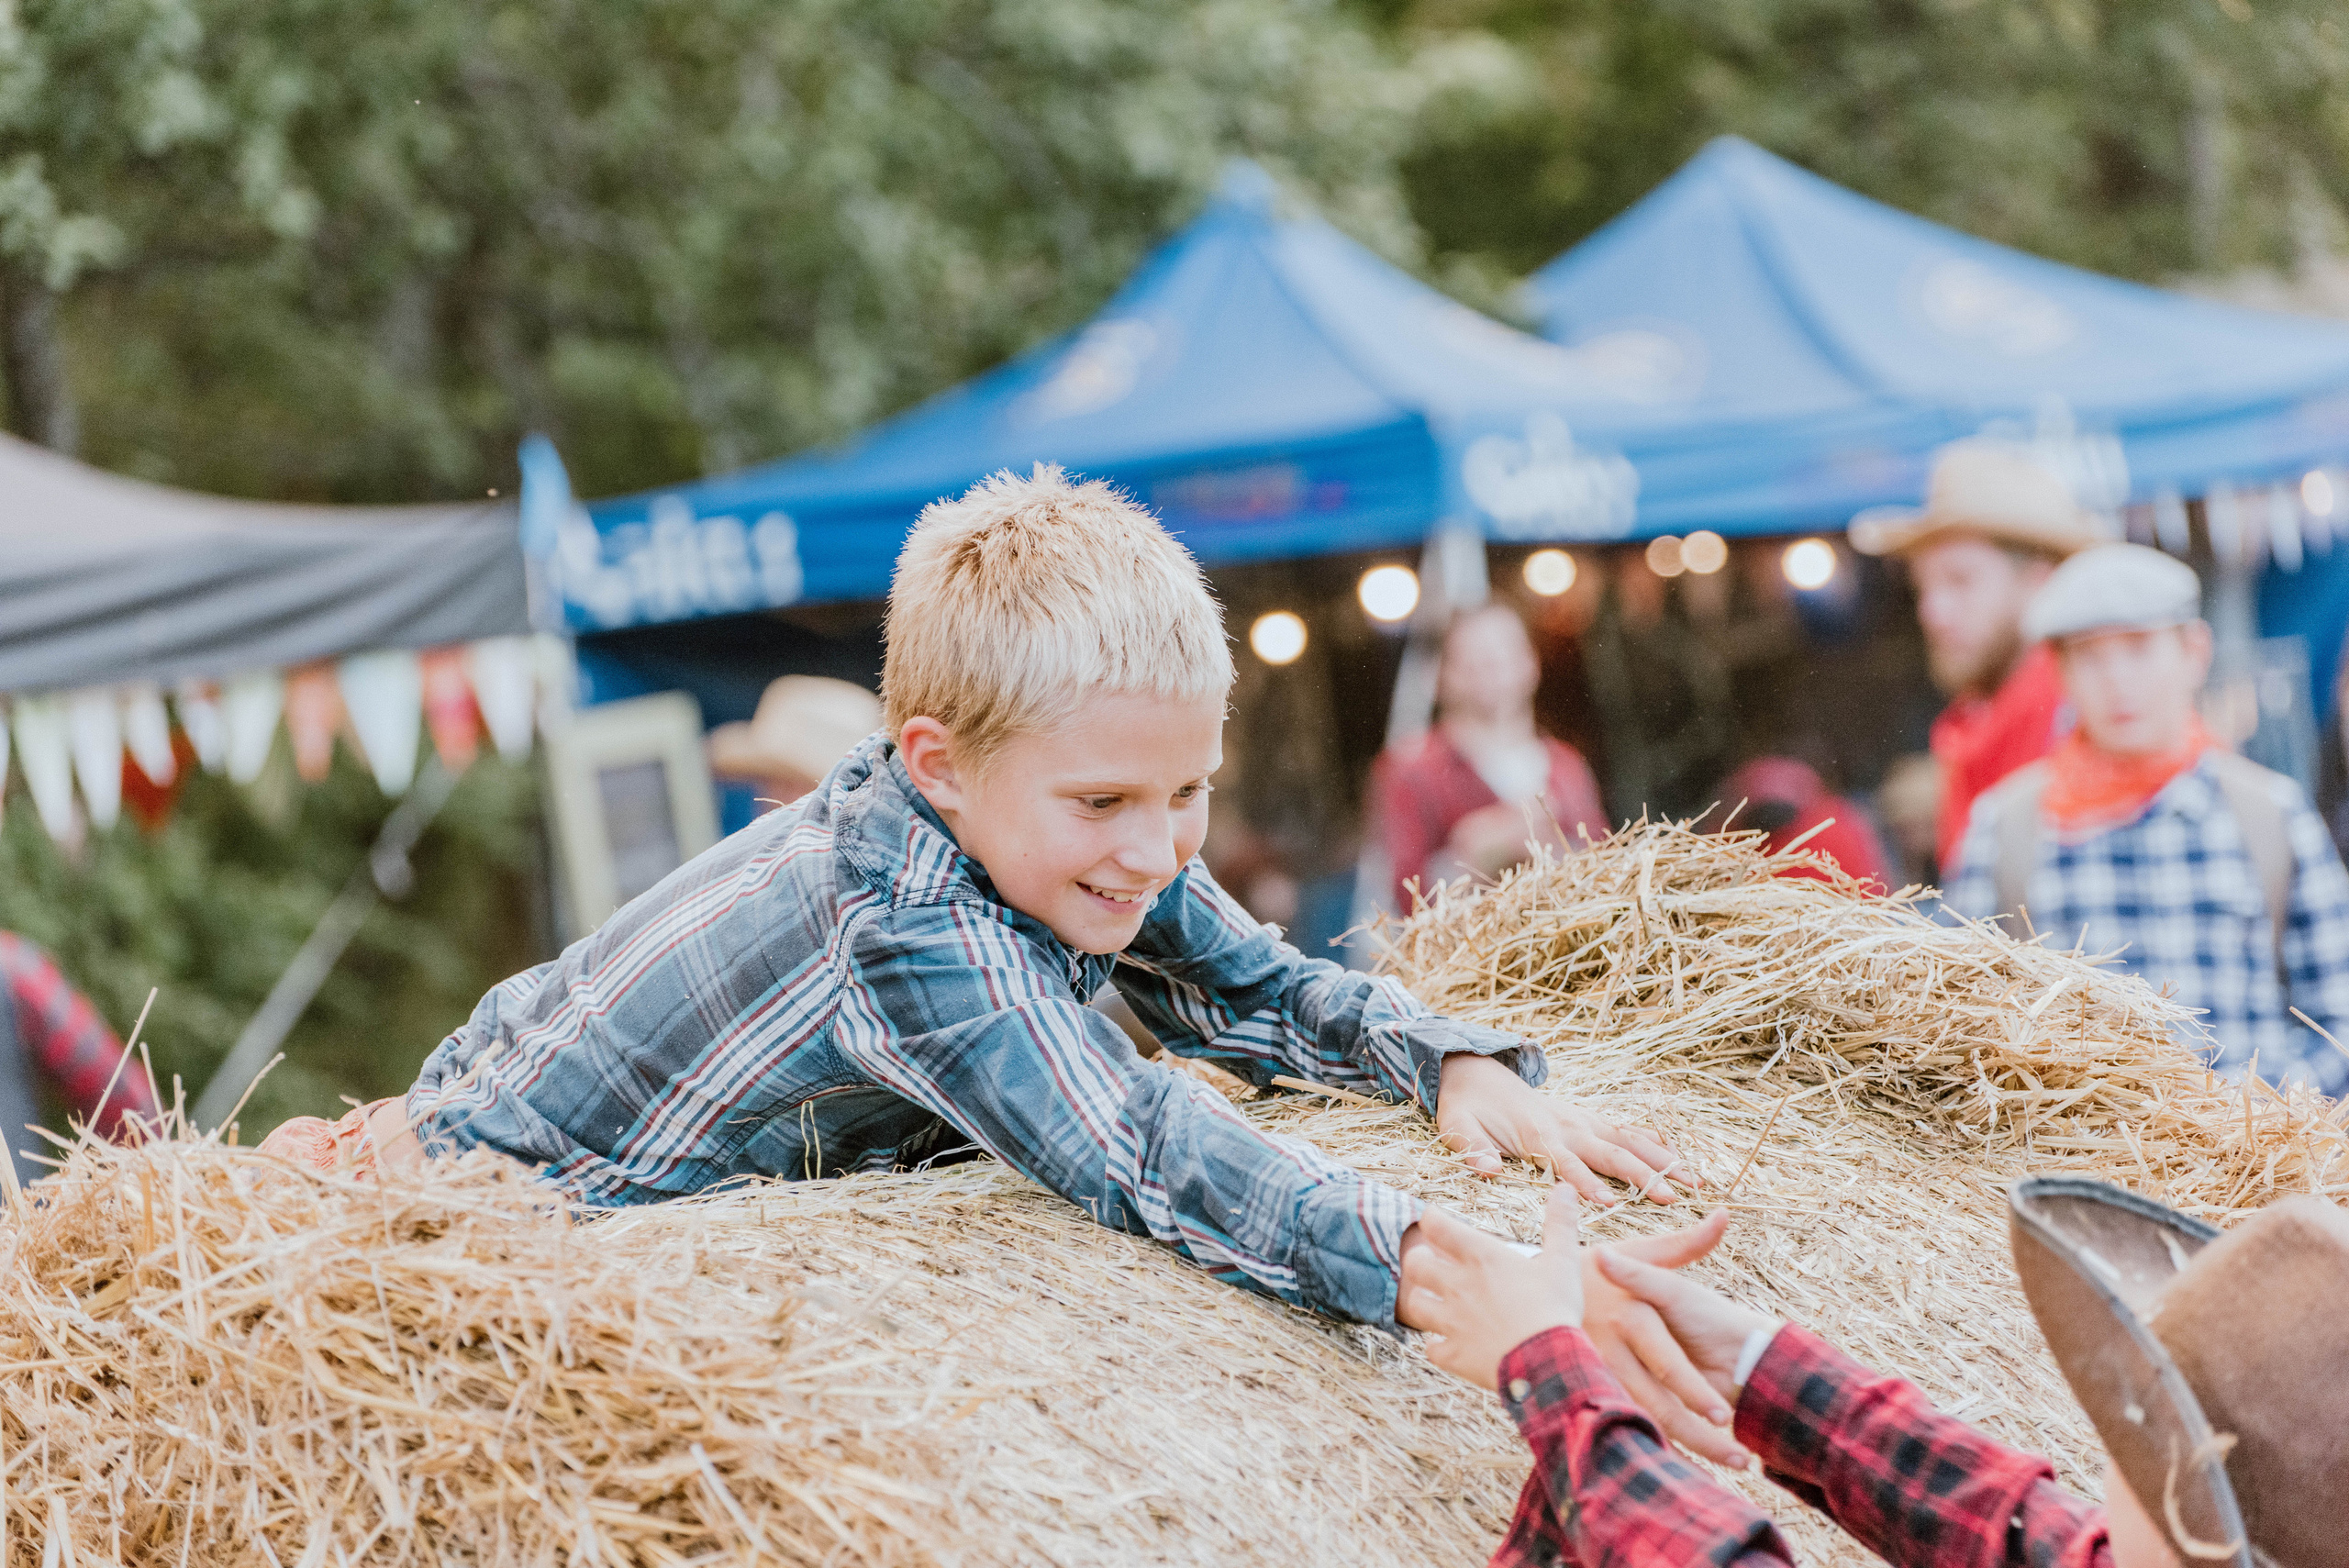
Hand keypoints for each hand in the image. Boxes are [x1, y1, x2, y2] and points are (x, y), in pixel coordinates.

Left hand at [1397, 1185, 1584, 1389]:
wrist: (1549, 1363)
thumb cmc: (1556, 1308)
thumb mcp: (1563, 1261)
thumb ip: (1560, 1223)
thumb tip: (1565, 1187)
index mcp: (1480, 1257)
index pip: (1435, 1224)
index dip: (1433, 1219)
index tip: (1438, 1222)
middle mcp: (1457, 1285)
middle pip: (1415, 1263)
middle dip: (1419, 1260)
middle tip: (1431, 1262)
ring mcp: (1451, 1321)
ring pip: (1414, 1304)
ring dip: (1422, 1300)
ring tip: (1434, 1301)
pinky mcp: (1453, 1355)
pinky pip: (1431, 1349)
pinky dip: (1438, 1346)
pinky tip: (1449, 1345)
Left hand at [1436, 1051, 1690, 1201]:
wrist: (1475, 1074)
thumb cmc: (1466, 1109)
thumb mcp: (1457, 1128)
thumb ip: (1473, 1150)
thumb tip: (1487, 1170)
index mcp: (1536, 1134)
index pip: (1565, 1162)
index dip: (1587, 1183)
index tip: (1612, 1204)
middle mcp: (1567, 1124)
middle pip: (1610, 1151)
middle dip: (1643, 1175)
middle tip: (1675, 1198)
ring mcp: (1581, 1119)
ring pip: (1628, 1139)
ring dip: (1662, 1159)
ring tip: (1696, 1181)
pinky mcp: (1586, 1119)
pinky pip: (1625, 1131)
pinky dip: (1654, 1143)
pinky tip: (1680, 1159)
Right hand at [1574, 1209, 1750, 1466]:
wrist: (1536, 1288)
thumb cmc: (1602, 1268)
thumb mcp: (1642, 1253)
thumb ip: (1686, 1243)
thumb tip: (1724, 1215)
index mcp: (1629, 1315)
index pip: (1665, 1359)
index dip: (1691, 1389)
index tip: (1721, 1413)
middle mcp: (1610, 1347)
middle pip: (1658, 1400)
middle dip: (1698, 1432)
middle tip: (1736, 1456)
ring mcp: (1596, 1372)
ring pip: (1643, 1418)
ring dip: (1683, 1447)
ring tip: (1726, 1471)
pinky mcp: (1586, 1389)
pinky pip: (1620, 1422)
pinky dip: (1646, 1446)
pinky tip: (1671, 1472)